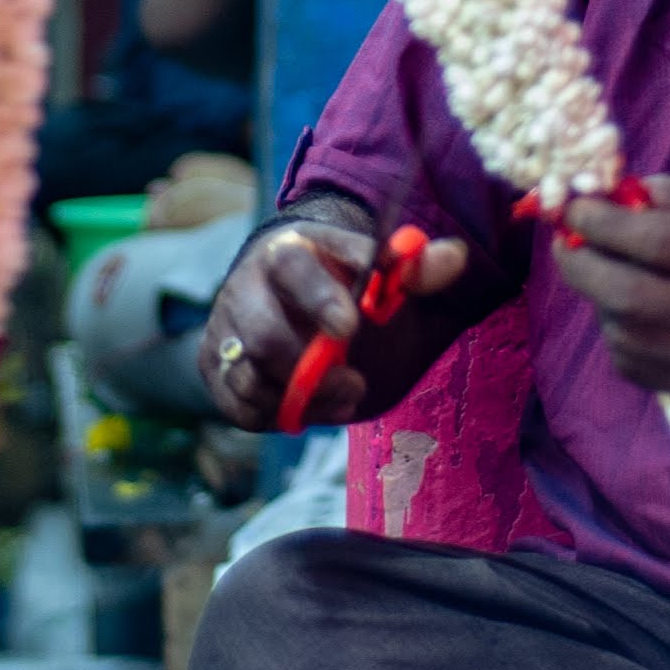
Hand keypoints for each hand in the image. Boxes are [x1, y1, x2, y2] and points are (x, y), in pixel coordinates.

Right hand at [199, 214, 473, 428]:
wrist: (291, 298)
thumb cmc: (345, 288)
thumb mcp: (380, 275)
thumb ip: (417, 270)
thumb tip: (454, 256)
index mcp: (288, 252)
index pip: (293, 268)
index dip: (320, 298)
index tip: (351, 327)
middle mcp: (245, 287)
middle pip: (262, 335)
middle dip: (311, 373)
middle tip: (355, 385)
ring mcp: (225, 329)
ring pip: (249, 377)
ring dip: (302, 400)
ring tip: (343, 397)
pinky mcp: (215, 368)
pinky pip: (239, 405)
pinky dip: (278, 416)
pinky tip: (311, 408)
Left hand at [553, 175, 669, 399]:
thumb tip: (610, 189)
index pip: (655, 242)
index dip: (603, 223)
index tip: (575, 206)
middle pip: (629, 298)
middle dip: (583, 267)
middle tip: (568, 243)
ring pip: (626, 335)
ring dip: (600, 300)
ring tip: (609, 274)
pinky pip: (637, 366)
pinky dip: (619, 334)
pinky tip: (633, 312)